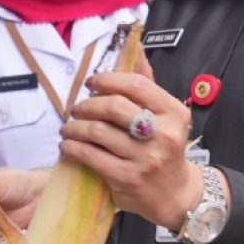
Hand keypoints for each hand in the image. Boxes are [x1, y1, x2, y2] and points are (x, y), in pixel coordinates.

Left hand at [61, 70, 200, 231]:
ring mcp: (145, 158)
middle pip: (114, 106)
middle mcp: (163, 134)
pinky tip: (68, 144)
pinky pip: (91, 155)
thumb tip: (134, 48)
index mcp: (174, 113)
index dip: (108, 79)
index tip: (91, 83)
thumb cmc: (164, 148)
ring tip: (69, 126)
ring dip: (75, 126)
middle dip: (88, 104)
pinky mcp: (127, 177)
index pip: (137, 84)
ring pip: (98, 131)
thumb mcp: (165, 116)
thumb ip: (148, 85)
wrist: (174, 194)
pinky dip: (73, 147)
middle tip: (77, 108)